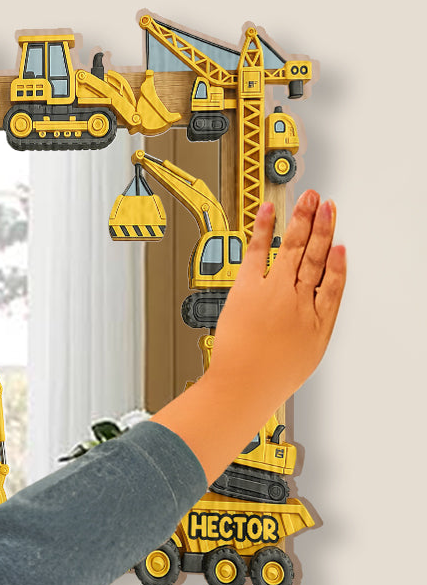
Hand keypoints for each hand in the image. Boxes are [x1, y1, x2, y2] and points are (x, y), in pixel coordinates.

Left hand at [208, 189, 346, 416]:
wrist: (244, 385)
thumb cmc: (268, 378)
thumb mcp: (305, 357)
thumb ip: (311, 331)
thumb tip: (313, 315)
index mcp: (317, 320)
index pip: (334, 284)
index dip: (338, 263)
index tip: (341, 246)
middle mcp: (299, 300)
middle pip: (317, 257)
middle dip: (324, 228)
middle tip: (328, 206)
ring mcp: (275, 291)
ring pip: (294, 248)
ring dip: (304, 219)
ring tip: (310, 199)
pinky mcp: (248, 288)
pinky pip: (259, 251)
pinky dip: (265, 229)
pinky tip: (269, 211)